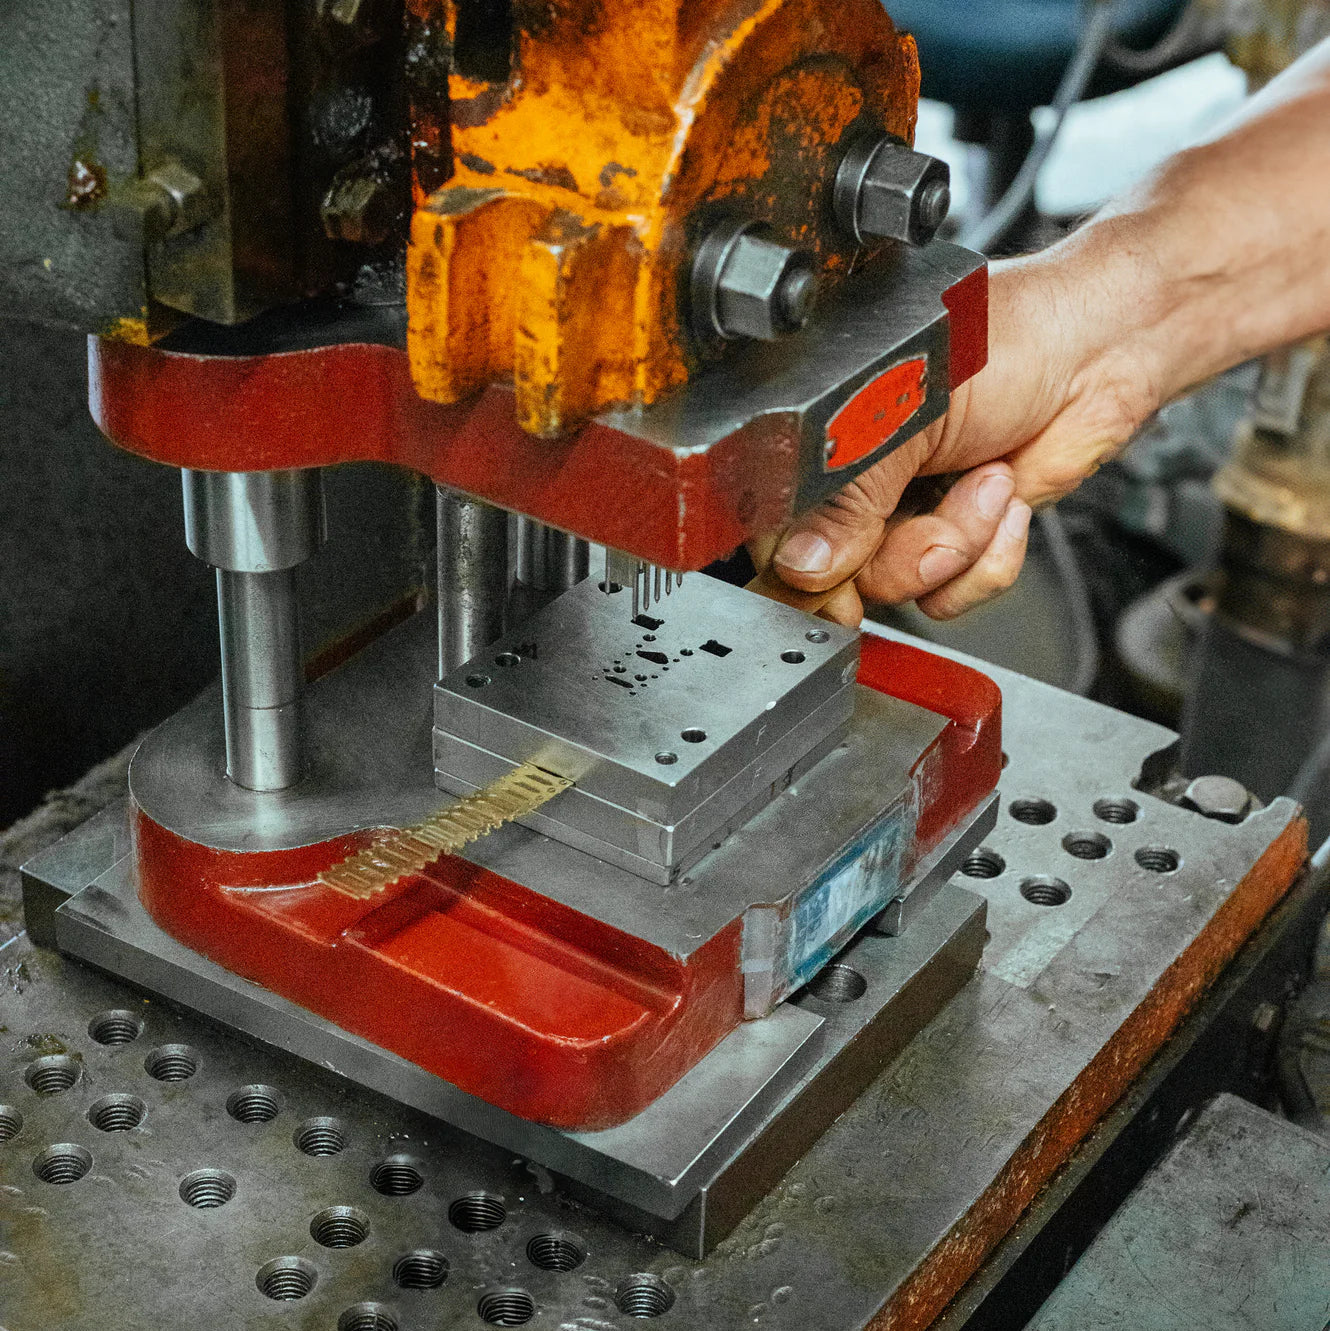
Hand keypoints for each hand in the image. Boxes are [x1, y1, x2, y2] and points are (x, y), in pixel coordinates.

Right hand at [771, 251, 1162, 623]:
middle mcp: (856, 483)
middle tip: (926, 523)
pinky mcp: (959, 541)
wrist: (1098, 350)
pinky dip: (987, 558)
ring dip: (953, 544)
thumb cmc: (1002, 343)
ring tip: (984, 484)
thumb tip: (802, 563)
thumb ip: (848, 496)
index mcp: (822, 439)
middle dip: (893, 556)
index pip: (777, 530)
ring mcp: (905, 515)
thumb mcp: (903, 412)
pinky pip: (948, 595)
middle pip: (833, 576)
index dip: (799, 569)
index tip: (829, 584)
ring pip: (894, 588)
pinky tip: (1002, 499)